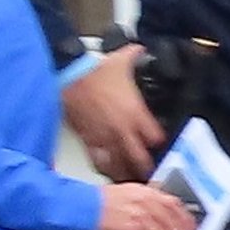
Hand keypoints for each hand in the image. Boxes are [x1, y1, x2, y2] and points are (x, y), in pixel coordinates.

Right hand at [60, 51, 162, 182]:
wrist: (67, 77)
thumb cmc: (93, 71)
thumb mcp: (121, 61)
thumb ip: (136, 56)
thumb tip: (142, 50)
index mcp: (136, 113)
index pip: (156, 138)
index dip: (161, 144)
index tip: (161, 145)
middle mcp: (122, 130)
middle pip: (141, 160)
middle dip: (147, 168)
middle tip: (151, 173)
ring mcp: (105, 138)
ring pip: (120, 166)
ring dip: (127, 173)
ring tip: (132, 179)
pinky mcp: (88, 141)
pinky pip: (99, 161)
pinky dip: (104, 167)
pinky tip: (108, 171)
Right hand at [95, 183, 202, 229]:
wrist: (73, 209)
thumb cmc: (90, 206)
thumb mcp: (121, 197)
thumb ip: (140, 205)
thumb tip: (155, 223)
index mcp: (143, 192)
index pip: (172, 205)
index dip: (184, 220)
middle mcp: (143, 202)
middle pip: (170, 224)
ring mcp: (137, 216)